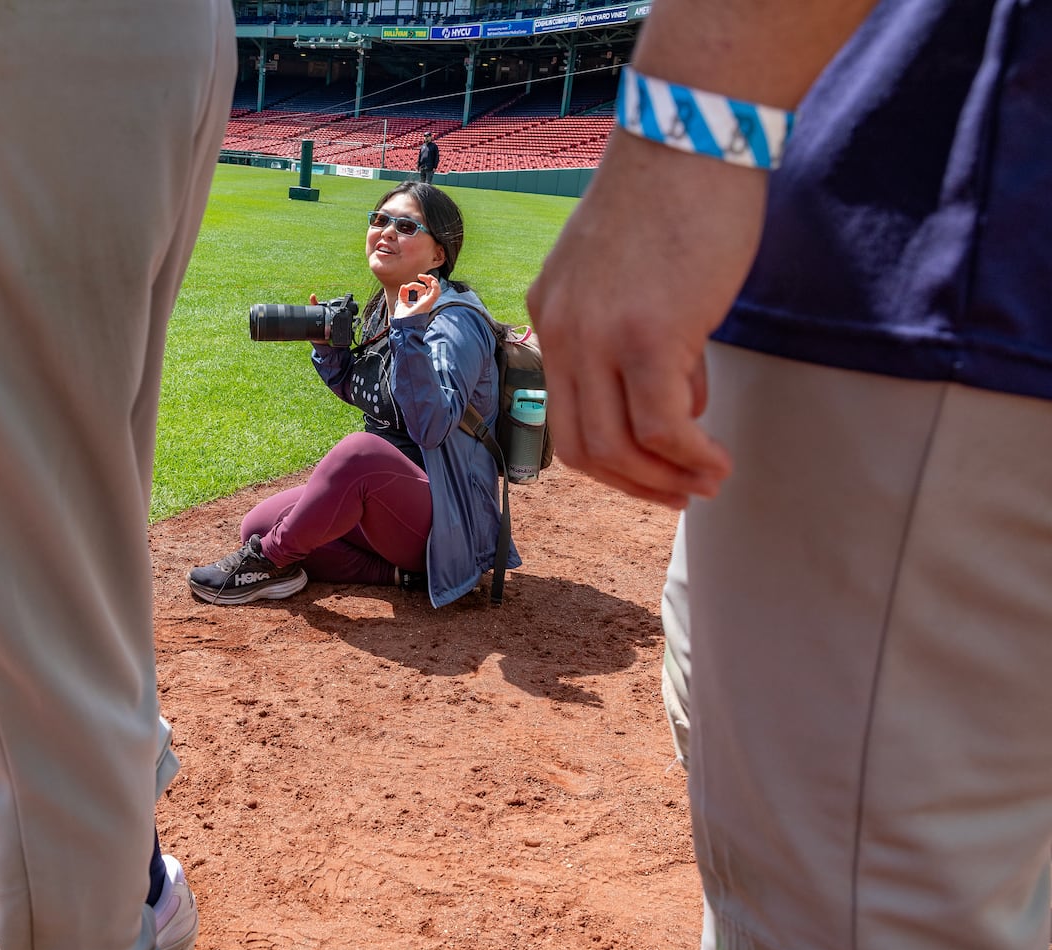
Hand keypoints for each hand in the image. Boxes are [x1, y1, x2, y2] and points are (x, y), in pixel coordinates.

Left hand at [392, 273, 439, 318]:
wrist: (402, 327)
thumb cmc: (403, 320)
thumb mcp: (402, 304)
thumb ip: (403, 295)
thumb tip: (403, 286)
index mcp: (421, 303)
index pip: (422, 289)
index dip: (414, 285)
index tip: (406, 287)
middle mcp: (426, 303)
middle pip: (432, 288)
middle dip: (428, 279)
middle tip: (420, 276)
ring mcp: (428, 303)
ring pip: (437, 289)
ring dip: (433, 280)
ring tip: (426, 276)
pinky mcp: (428, 303)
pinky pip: (436, 293)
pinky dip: (435, 286)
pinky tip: (432, 281)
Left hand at [527, 133, 766, 508]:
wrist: (692, 134)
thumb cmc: (677, 194)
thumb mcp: (635, 273)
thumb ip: (643, 334)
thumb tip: (678, 396)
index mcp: (551, 313)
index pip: (564, 410)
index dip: (610, 455)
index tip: (653, 468)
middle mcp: (561, 329)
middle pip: (580, 444)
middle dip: (632, 484)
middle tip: (679, 494)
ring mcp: (598, 335)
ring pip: (618, 447)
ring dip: (665, 479)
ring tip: (708, 481)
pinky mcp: (648, 335)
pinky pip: (661, 427)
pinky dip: (691, 456)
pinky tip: (718, 460)